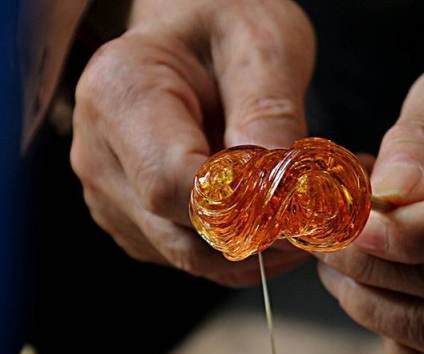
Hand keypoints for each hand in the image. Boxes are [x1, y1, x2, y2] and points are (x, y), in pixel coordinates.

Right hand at [71, 0, 314, 284]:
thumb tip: (279, 193)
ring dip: (255, 251)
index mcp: (121, 95)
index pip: (173, 185)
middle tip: (317, 222)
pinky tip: (269, 219)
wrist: (194, 33)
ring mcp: (112, 191)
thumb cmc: (226, 22)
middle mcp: (101, 152)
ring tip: (301, 218)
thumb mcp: (262, 47)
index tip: (302, 208)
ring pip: (189, 255)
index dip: (243, 209)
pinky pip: (189, 254)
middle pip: (180, 233)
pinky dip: (237, 248)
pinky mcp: (134, 215)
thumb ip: (268, 115)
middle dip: (258, 239)